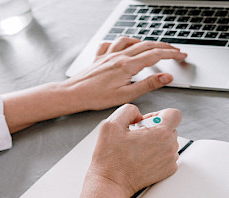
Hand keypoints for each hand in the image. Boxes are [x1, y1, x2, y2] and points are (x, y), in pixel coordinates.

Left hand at [62, 37, 186, 111]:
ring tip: (153, 46)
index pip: (156, 54)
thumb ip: (148, 84)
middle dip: (164, 46)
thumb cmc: (96, 97)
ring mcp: (108, 55)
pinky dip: (123, 42)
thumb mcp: (126, 95)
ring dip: (145, 42)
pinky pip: (113, 43)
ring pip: (131, 41)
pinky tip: (124, 45)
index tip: (182, 55)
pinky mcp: (100, 57)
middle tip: (175, 50)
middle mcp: (119, 56)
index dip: (172, 54)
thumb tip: (167, 77)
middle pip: (146, 45)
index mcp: (127, 65)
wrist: (74, 93)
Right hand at [88, 104, 180, 197]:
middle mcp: (169, 147)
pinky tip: (141, 157)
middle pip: (171, 127)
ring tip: (137, 147)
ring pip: (169, 141)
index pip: (174, 113)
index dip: (159, 114)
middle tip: (137, 135)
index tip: (146, 121)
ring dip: (156, 141)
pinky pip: (167, 155)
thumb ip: (128, 110)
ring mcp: (169, 160)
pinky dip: (157, 153)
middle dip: (155, 128)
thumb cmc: (110, 157)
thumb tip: (138, 114)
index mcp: (160, 133)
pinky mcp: (167, 171)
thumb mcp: (111, 124)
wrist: (111, 182)